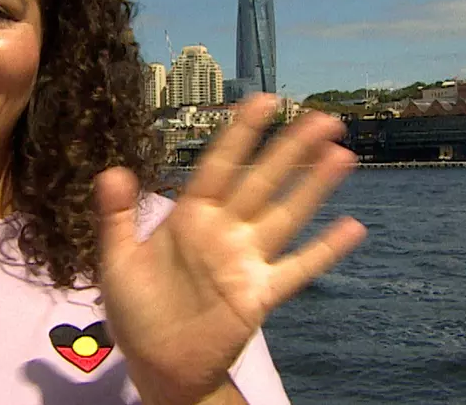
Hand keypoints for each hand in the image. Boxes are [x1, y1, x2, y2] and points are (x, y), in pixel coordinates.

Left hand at [94, 93, 366, 404]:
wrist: (158, 365)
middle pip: (262, 181)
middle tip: (322, 117)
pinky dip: (324, 250)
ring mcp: (246, 262)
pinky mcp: (260, 295)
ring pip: (286, 215)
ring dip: (313, 187)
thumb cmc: (137, 311)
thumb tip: (112, 171)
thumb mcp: (117, 262)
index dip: (241, 133)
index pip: (219, 165)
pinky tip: (352, 228)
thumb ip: (116, 217)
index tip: (265, 100)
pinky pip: (297, 269)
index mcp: (189, 217)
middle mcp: (224, 232)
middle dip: (291, 149)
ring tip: (342, 155)